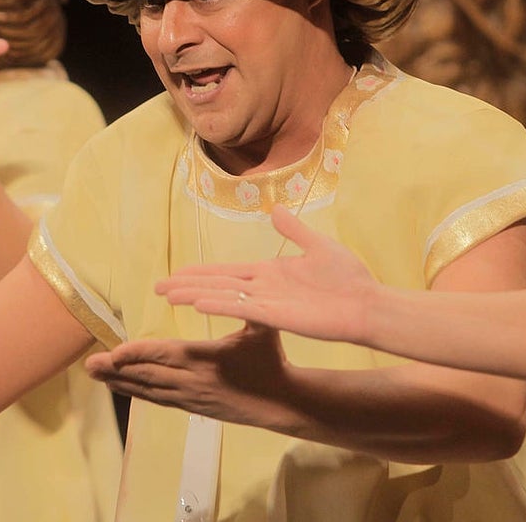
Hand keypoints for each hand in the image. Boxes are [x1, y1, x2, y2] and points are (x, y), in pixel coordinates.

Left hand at [85, 323, 296, 429]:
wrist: (283, 402)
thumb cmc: (272, 359)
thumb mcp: (262, 328)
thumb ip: (243, 306)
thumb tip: (234, 283)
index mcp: (206, 358)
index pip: (164, 354)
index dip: (137, 354)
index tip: (113, 353)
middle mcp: (193, 381)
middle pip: (148, 375)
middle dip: (116, 370)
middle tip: (88, 365)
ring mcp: (191, 398)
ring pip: (149, 390)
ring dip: (120, 382)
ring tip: (94, 375)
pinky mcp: (193, 408)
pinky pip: (159, 400)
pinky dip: (137, 392)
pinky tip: (121, 387)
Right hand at [155, 204, 375, 345]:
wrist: (367, 303)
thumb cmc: (347, 278)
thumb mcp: (317, 245)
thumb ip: (294, 231)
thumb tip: (276, 210)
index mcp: (269, 272)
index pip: (226, 271)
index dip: (200, 272)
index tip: (177, 274)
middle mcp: (262, 288)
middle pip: (216, 284)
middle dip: (187, 284)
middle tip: (158, 287)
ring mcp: (267, 303)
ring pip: (222, 297)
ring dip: (194, 295)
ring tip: (168, 295)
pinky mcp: (276, 316)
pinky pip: (242, 310)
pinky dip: (220, 306)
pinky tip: (199, 304)